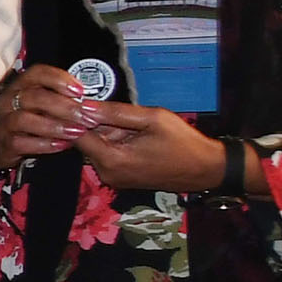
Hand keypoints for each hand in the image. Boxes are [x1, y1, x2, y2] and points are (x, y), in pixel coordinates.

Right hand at [0, 65, 89, 169]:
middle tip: (86, 116)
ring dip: (56, 126)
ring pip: (27, 120)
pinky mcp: (4, 143)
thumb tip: (88, 99)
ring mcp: (4, 122)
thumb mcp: (36, 102)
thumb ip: (57, 97)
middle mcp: (8, 100)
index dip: (59, 79)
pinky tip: (62, 145)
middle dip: (65, 107)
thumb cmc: (22, 118)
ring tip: (77, 131)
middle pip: (35, 97)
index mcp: (19, 85)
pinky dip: (45, 144)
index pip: (37, 74)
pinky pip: (23, 142)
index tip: (80, 90)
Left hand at [70, 102, 231, 195]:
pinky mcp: (120, 178)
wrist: (206, 169)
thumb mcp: (152, 118)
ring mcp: (113, 178)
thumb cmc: (184, 143)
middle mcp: (107, 173)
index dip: (78, 117)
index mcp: (112, 159)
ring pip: (97, 147)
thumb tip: (85, 105)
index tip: (87, 103)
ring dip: (109, 133)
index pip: (76, 135)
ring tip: (137, 129)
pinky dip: (116, 143)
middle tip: (126, 117)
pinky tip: (137, 138)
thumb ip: (116, 112)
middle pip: (86, 141)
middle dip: (99, 125)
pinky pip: (108, 155)